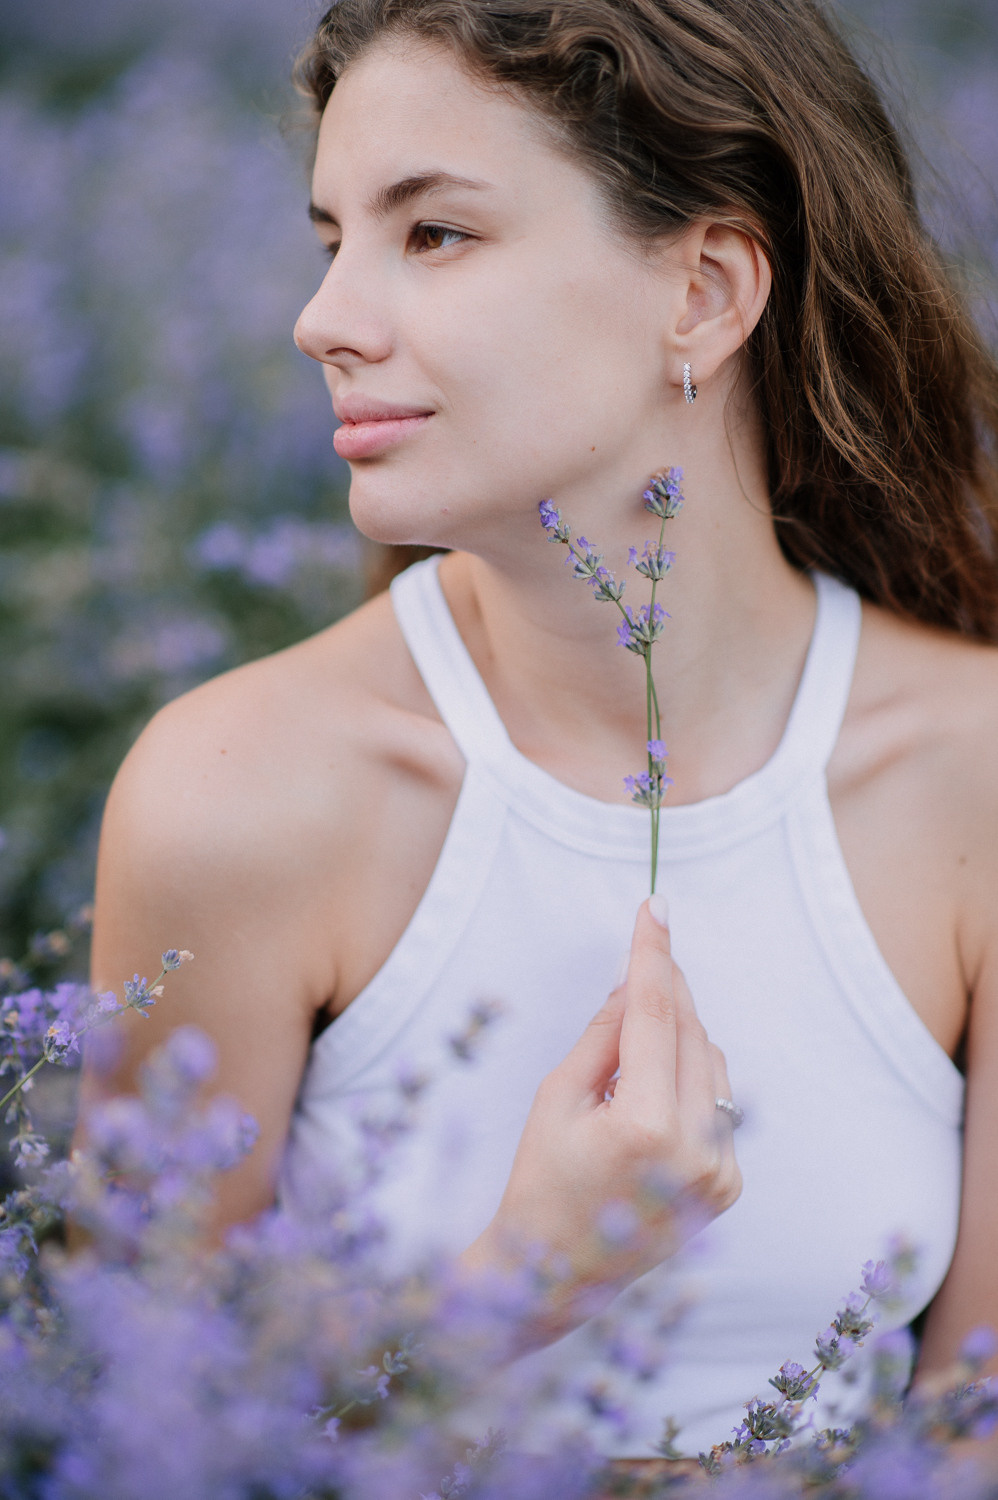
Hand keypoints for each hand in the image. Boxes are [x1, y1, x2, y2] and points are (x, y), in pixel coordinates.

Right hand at [462, 895, 740, 1342]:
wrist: (554, 1277)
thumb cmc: (539, 1182)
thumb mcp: (556, 1097)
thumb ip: (603, 1034)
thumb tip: (637, 982)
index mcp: (643, 1126)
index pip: (653, 1016)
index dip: (652, 955)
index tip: (655, 908)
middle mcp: (693, 1150)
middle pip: (690, 1032)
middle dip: (667, 990)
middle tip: (644, 958)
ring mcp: (718, 1173)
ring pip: (711, 1062)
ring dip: (677, 1041)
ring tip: (626, 1069)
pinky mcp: (728, 1187)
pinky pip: (716, 1104)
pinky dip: (687, 1086)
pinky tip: (647, 1108)